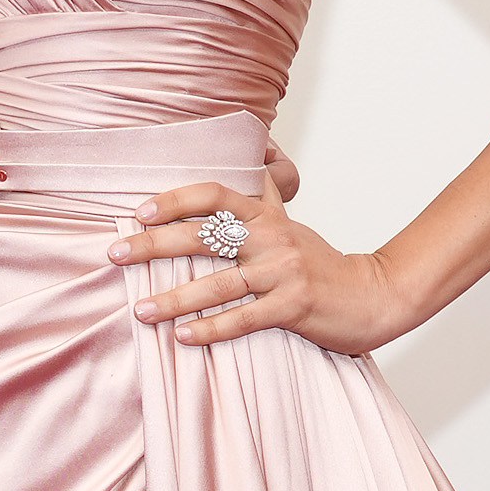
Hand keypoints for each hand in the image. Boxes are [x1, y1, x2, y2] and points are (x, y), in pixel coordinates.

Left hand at [108, 178, 407, 357]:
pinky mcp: (294, 307)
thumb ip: (266, 194)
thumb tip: (256, 153)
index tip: (138, 213)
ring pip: (219, 282)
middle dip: (153, 245)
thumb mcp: (291, 222)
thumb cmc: (321, 262)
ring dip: (175, 298)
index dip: (174, 200)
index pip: (214, 195)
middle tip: (116, 256)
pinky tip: (183, 338)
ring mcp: (284, 271)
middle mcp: (272, 237)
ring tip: (141, 311)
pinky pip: (244, 318)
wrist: (373, 296)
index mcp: (267, 215)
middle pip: (204, 235)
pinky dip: (211, 328)